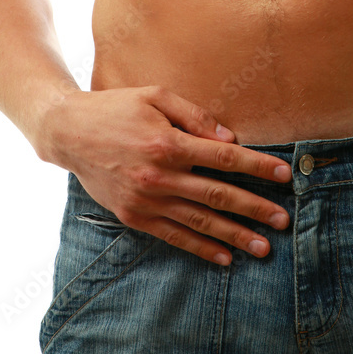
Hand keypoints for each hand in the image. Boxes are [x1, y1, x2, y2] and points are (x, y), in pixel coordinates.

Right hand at [38, 84, 291, 264]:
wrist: (68, 132)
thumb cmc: (116, 107)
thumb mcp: (155, 96)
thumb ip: (194, 116)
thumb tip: (229, 137)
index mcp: (168, 143)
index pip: (224, 158)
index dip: (257, 167)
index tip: (284, 175)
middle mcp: (159, 176)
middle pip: (218, 195)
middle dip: (255, 208)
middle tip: (283, 220)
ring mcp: (146, 200)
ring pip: (200, 221)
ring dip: (234, 235)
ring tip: (263, 248)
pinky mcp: (134, 216)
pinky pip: (173, 236)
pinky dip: (200, 248)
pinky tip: (224, 257)